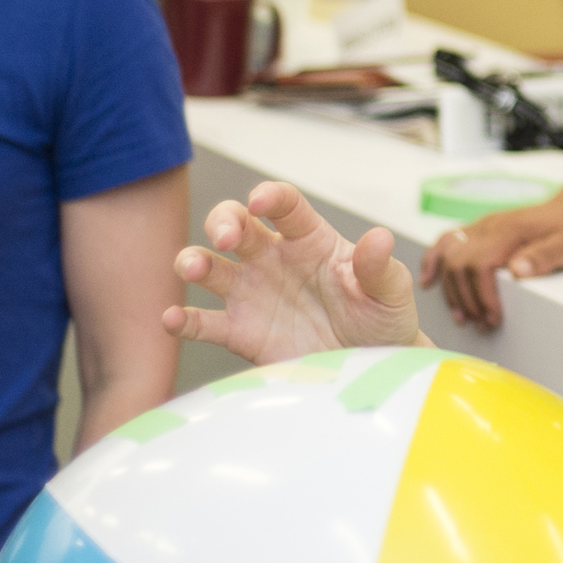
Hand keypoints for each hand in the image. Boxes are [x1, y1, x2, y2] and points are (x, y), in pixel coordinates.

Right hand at [169, 182, 420, 363]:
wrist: (369, 365)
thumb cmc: (382, 318)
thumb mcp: (390, 291)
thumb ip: (379, 267)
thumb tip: (380, 238)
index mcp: (309, 239)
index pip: (284, 205)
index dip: (269, 197)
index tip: (260, 202)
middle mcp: (272, 259)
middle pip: (234, 224)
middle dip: (222, 222)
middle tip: (225, 238)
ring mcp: (252, 293)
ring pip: (208, 266)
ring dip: (192, 261)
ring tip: (192, 269)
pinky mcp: (240, 332)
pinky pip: (204, 322)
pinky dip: (183, 320)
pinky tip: (172, 319)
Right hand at [421, 188, 562, 330]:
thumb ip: (544, 257)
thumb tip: (517, 271)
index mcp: (509, 231)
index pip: (478, 264)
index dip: (481, 295)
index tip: (493, 317)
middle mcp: (490, 226)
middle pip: (458, 263)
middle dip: (465, 299)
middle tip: (481, 324)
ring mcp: (483, 226)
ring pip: (449, 255)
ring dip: (451, 289)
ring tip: (462, 317)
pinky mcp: (482, 230)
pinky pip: (449, 242)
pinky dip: (434, 261)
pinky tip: (429, 281)